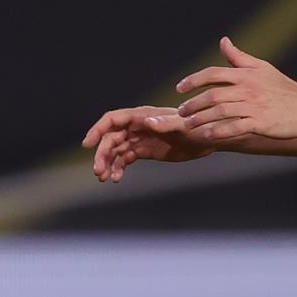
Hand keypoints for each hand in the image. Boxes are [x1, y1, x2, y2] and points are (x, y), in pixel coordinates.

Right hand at [82, 105, 209, 181]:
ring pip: (115, 150)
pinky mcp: (144, 151)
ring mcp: (140, 139)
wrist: (209, 140)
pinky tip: (117, 179)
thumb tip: (144, 121)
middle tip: (98, 172)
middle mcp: (137, 126)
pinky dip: (118, 169)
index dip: (97, 130)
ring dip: (107, 163)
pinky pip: (124, 159)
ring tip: (105, 178)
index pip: (112, 120)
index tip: (87, 144)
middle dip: (102, 154)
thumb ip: (164, 123)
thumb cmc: (199, 129)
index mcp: (142, 116)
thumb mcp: (184, 126)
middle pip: (110, 139)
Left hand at [177, 37, 296, 141]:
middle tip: (181, 111)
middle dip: (193, 103)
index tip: (179, 88)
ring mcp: (254, 106)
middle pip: (212, 94)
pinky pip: (234, 127)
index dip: (193, 80)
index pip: (213, 73)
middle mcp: (248, 89)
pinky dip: (219, 131)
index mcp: (246, 74)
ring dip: (201, 118)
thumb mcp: (262, 68)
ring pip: (220, 111)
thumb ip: (239, 57)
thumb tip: (223, 41)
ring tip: (188, 124)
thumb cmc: (283, 88)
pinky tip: (207, 135)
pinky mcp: (261, 123)